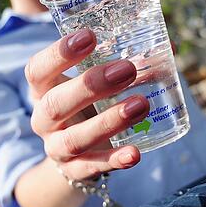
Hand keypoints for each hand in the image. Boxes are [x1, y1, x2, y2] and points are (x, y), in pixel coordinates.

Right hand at [25, 28, 149, 180]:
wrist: (78, 150)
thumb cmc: (89, 102)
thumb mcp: (94, 81)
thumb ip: (122, 62)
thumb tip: (168, 46)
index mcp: (43, 88)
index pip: (37, 69)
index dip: (59, 53)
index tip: (89, 36)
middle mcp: (43, 118)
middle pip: (56, 103)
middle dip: (92, 86)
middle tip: (128, 69)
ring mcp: (56, 147)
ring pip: (75, 139)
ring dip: (109, 121)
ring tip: (141, 104)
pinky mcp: (74, 170)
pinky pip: (92, 167)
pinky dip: (114, 160)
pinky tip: (135, 153)